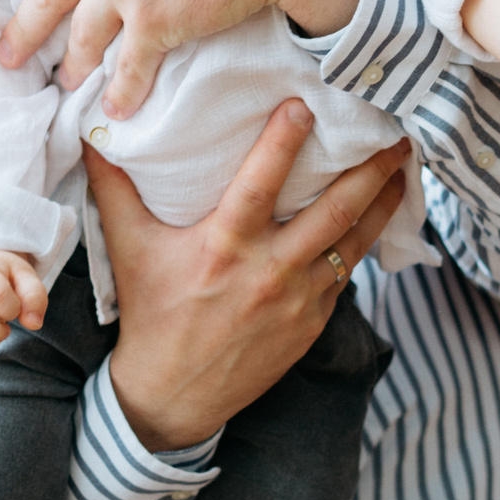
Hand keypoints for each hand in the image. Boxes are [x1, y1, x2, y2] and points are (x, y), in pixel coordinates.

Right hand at [92, 102, 409, 449]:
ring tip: (405, 165)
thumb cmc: (152, 314)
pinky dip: (366, 240)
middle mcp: (269, 272)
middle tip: (396, 132)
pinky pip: (348, 273)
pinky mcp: (314, 321)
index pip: (260, 185)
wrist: (174, 395)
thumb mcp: (128, 249)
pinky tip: (380, 215)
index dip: (283, 142)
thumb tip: (93, 130)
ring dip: (384, 200)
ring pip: (355, 240)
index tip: (305, 105)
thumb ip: (114, 187)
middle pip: (335, 210)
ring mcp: (298, 299)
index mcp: (223, 247)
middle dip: (371, 169)